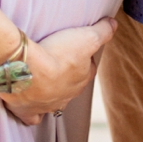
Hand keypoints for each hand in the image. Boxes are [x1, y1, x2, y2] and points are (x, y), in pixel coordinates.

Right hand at [0, 17, 116, 125]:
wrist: (28, 70)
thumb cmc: (58, 54)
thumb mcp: (86, 37)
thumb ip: (102, 31)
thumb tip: (114, 24)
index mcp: (82, 79)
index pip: (88, 68)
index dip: (84, 57)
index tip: (76, 47)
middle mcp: (68, 95)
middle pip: (72, 84)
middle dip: (68, 74)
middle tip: (57, 58)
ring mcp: (48, 105)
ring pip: (55, 101)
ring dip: (51, 91)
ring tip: (43, 79)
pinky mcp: (29, 111)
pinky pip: (34, 117)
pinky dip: (34, 113)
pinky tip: (31, 107)